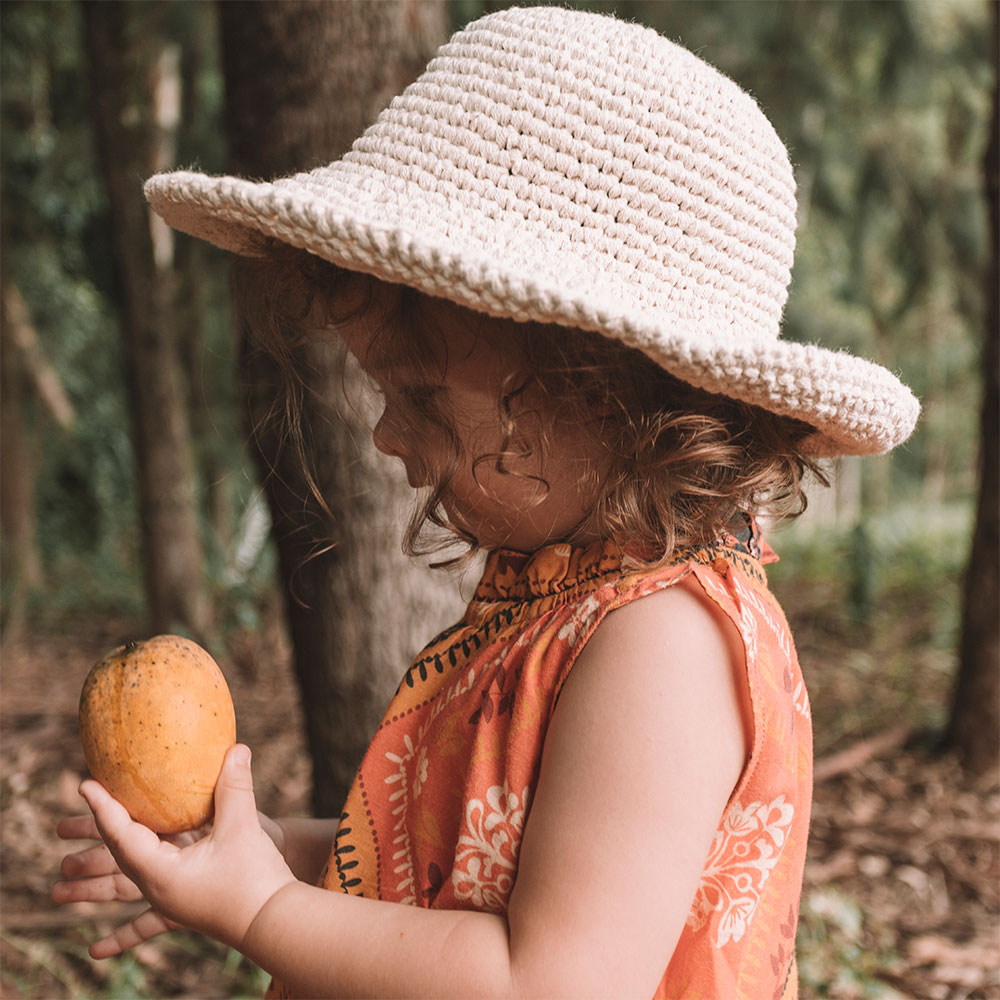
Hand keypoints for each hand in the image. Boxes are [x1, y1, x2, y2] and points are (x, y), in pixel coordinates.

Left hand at [52, 745, 294, 957]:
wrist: (276, 921)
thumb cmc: (255, 877)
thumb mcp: (242, 828)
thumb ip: (234, 787)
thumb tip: (236, 748)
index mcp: (161, 872)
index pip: (121, 835)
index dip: (102, 808)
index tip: (84, 785)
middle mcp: (158, 889)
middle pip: (116, 858)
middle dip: (93, 833)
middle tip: (73, 812)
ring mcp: (169, 901)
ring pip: (123, 884)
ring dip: (92, 879)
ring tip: (59, 878)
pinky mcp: (184, 907)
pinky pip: (145, 923)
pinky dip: (120, 935)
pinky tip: (95, 952)